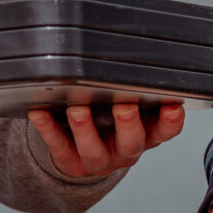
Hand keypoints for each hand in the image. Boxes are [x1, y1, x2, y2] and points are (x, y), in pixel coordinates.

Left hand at [28, 101, 183, 180]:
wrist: (82, 153)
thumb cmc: (110, 121)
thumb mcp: (128, 107)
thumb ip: (132, 87)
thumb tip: (130, 50)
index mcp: (145, 135)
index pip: (164, 131)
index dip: (171, 122)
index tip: (173, 106)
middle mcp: (125, 150)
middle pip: (132, 143)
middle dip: (129, 124)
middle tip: (124, 106)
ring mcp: (98, 159)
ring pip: (94, 150)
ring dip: (85, 129)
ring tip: (78, 109)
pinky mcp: (70, 162)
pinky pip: (59, 147)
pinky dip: (48, 129)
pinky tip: (39, 112)